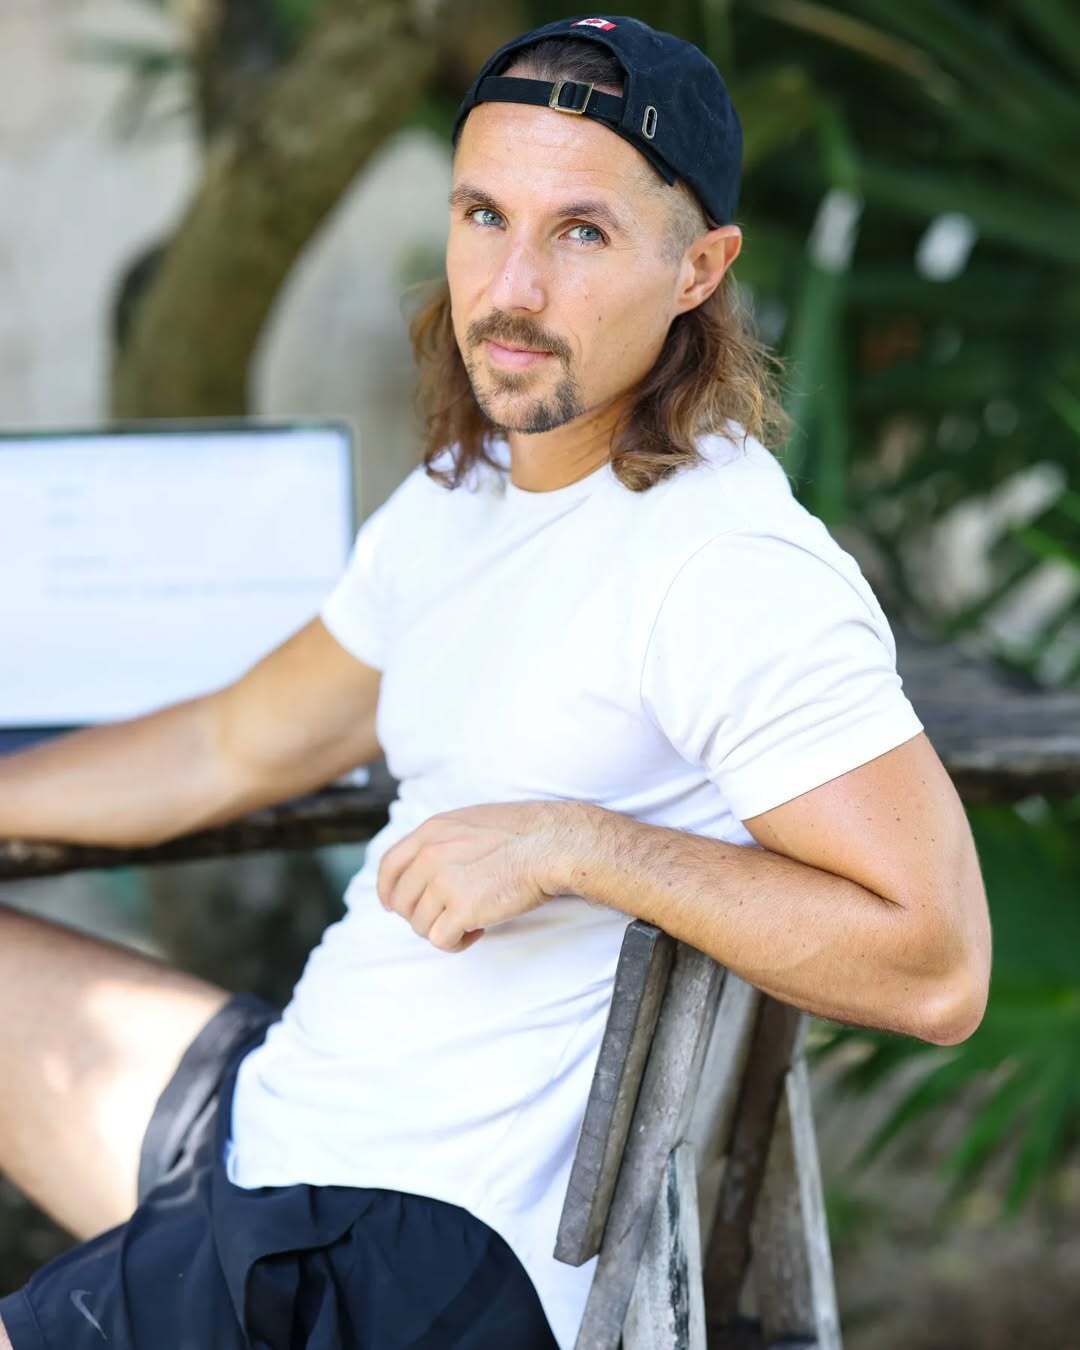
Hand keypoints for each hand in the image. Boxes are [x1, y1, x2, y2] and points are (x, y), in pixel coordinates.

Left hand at [375, 800, 583, 952]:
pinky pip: (440, 940)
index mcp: (431, 831)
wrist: (551, 845)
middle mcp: (430, 855)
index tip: (392, 906)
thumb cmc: (523, 834)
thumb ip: (443, 841)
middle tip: (449, 915)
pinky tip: (478, 931)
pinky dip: (457, 942)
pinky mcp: (462, 909)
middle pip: (402, 902)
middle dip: (421, 915)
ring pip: (420, 925)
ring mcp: (444, 882)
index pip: (389, 866)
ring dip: (443, 928)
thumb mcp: (470, 823)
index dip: (387, 891)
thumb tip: (428, 867)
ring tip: (472, 920)